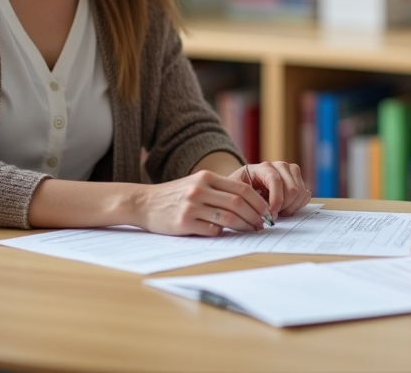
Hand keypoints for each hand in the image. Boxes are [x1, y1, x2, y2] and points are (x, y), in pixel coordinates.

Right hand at [131, 170, 271, 235]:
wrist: (144, 202)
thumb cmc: (175, 195)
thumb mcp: (196, 183)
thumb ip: (219, 189)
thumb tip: (250, 203)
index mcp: (206, 177)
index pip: (241, 188)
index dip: (258, 201)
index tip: (266, 211)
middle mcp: (200, 189)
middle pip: (238, 203)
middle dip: (255, 215)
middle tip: (262, 224)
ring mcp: (191, 206)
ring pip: (228, 218)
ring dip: (244, 226)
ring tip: (251, 230)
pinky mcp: (183, 223)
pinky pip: (211, 230)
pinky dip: (222, 233)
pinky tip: (225, 233)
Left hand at [230, 161, 311, 217]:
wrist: (248, 182)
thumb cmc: (242, 188)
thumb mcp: (239, 192)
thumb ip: (250, 199)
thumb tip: (265, 213)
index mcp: (265, 167)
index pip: (276, 180)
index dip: (276, 200)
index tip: (271, 215)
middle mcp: (281, 166)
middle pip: (292, 189)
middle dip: (284, 207)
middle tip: (273, 216)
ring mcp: (292, 172)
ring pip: (300, 193)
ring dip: (290, 207)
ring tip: (278, 211)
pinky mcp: (299, 180)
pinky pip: (305, 195)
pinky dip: (297, 206)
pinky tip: (285, 208)